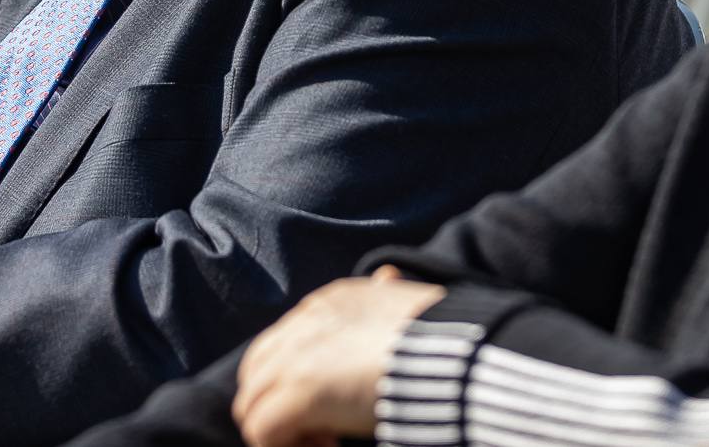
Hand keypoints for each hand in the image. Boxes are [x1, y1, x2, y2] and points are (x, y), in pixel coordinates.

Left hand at [233, 268, 448, 446]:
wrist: (457, 355)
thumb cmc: (445, 338)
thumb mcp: (408, 304)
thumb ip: (388, 296)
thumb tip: (387, 278)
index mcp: (329, 303)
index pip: (283, 343)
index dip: (299, 379)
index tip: (337, 406)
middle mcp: (304, 323)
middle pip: (256, 372)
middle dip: (278, 405)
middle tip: (323, 431)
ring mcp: (297, 356)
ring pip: (251, 403)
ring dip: (282, 431)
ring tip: (327, 442)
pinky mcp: (300, 391)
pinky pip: (261, 431)